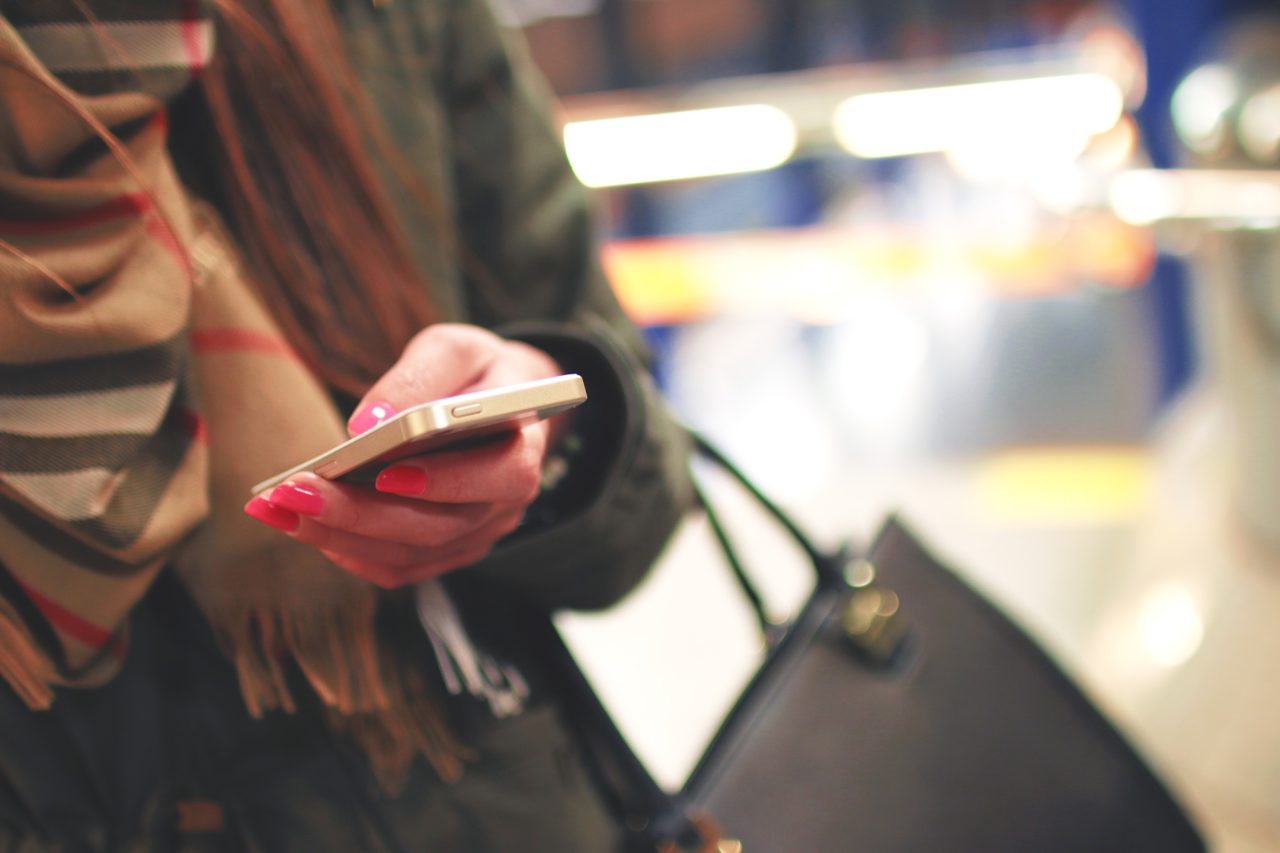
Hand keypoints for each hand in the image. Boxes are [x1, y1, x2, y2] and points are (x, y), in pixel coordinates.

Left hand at [244, 324, 563, 586]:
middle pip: (438, 526)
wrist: (497, 402)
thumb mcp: (454, 349)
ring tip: (280, 507)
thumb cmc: (476, 371)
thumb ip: (419, 376)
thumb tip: (367, 424)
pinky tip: (305, 526)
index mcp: (523, 449)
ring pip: (410, 554)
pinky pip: (398, 567)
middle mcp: (506, 504)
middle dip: (361, 514)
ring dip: (340, 536)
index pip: (500, 476)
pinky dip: (350, 551)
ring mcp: (477, 534)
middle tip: (296, 492)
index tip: (385, 471)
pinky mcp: (447, 550)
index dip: (446, 481)